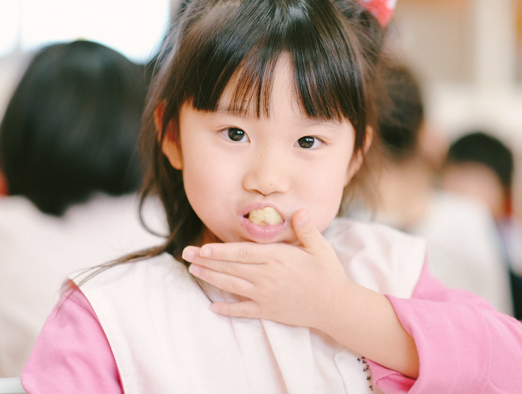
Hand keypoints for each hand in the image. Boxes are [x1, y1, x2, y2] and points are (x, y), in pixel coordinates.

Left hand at [182, 209, 352, 329]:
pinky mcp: (268, 311)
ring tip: (193, 271)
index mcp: (277, 258)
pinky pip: (243, 311)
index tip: (202, 247)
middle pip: (231, 268)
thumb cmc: (328, 274)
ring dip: (210, 279)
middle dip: (206, 261)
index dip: (220, 251)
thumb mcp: (320, 247)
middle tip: (186, 255)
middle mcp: (267, 277)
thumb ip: (306, 229)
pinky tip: (213, 307)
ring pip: (231, 286)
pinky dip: (227, 309)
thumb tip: (300, 210)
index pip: (242, 253)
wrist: (335, 307)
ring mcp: (265, 296)